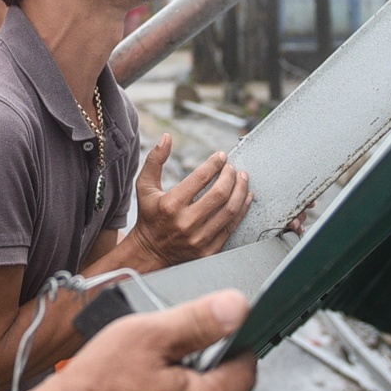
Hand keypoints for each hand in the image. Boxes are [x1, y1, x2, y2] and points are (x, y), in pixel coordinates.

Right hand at [129, 135, 250, 267]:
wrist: (150, 252)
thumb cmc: (149, 216)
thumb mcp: (145, 186)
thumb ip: (155, 160)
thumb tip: (166, 137)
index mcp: (171, 205)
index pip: (200, 178)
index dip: (215, 164)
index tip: (221, 156)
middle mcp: (186, 222)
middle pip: (220, 194)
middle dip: (230, 176)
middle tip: (232, 167)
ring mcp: (199, 239)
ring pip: (229, 210)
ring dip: (240, 190)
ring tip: (243, 178)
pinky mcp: (208, 250)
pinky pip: (231, 227)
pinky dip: (242, 210)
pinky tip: (245, 197)